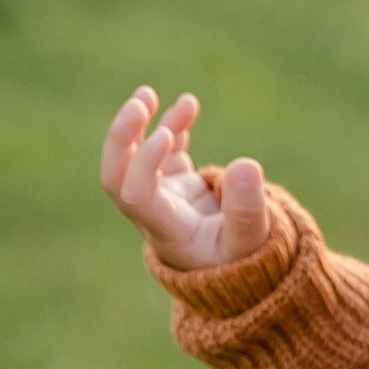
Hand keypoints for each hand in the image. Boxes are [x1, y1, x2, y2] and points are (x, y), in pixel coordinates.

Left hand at [101, 88, 272, 274]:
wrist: (240, 275)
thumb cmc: (243, 263)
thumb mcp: (251, 240)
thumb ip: (248, 208)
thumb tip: (245, 165)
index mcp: (166, 230)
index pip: (136, 195)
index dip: (143, 163)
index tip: (166, 136)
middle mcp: (155, 212)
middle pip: (116, 176)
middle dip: (121, 139)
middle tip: (140, 104)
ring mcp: (161, 197)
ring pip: (131, 160)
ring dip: (136, 127)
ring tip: (149, 94)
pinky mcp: (174, 187)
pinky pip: (162, 152)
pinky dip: (170, 128)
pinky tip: (187, 106)